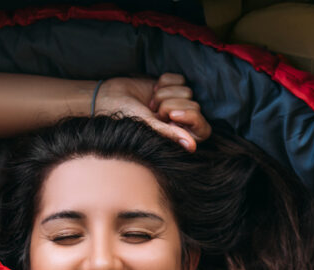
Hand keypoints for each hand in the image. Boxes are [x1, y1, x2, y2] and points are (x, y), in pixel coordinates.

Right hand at [94, 73, 211, 150]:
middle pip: (194, 106)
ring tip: (150, 103)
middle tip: (154, 111)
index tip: (170, 116)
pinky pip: (180, 79)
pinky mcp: (172, 86)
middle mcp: (180, 121)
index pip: (202, 128)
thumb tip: (193, 146)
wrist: (111, 97)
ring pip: (187, 91)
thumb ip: (170, 134)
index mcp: (178, 136)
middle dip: (170, 105)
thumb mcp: (148, 126)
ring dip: (164, 94)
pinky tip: (153, 89)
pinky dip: (165, 81)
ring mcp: (177, 102)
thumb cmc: (126, 116)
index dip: (189, 117)